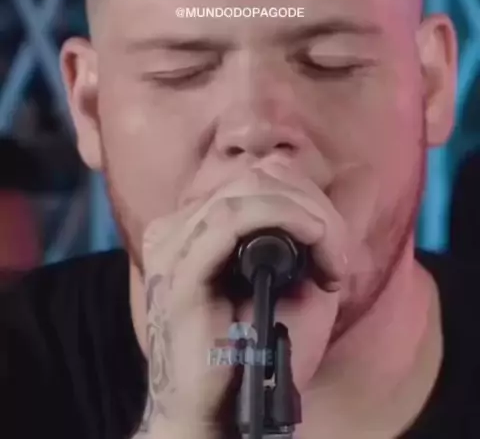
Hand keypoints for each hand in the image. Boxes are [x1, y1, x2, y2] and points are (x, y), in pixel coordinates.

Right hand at [136, 158, 349, 436]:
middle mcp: (179, 227)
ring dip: (309, 214)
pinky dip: (284, 218)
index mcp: (200, 225)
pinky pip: (232, 218)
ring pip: (250, 189)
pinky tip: (316, 241)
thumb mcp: (301, 281)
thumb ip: (317, 227)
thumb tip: (351, 174)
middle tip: (340, 257)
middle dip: (315, 204)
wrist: (221, 420)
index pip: (259, 176)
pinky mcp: (179, 272)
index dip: (308, 195)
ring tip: (333, 261)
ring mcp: (174, 246)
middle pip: (258, 176)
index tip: (336, 245)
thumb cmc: (258, 356)